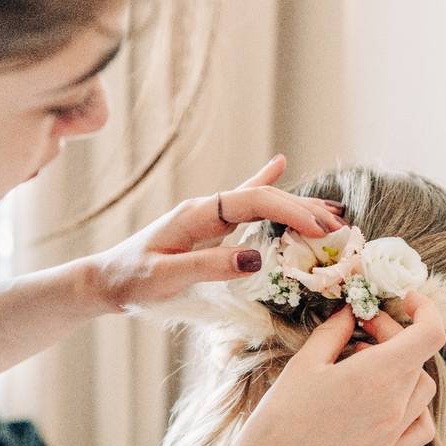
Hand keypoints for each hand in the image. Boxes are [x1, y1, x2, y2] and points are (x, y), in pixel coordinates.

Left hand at [85, 154, 347, 312]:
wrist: (105, 281)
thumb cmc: (131, 281)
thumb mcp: (167, 278)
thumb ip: (210, 266)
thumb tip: (256, 256)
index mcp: (197, 214)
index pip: (253, 202)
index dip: (289, 211)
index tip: (319, 229)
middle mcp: (207, 208)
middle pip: (265, 199)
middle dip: (304, 211)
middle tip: (339, 229)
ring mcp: (209, 214)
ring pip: (261, 201)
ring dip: (296, 206)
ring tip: (332, 213)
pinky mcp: (210, 226)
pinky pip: (246, 203)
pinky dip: (266, 184)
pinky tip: (280, 164)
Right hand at [213, 290, 443, 445]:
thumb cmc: (280, 417)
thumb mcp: (305, 363)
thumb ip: (335, 331)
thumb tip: (352, 310)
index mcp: (377, 375)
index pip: (429, 334)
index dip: (424, 309)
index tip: (404, 299)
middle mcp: (394, 405)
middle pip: (417, 357)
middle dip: (392, 333)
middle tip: (358, 328)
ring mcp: (394, 434)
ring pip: (422, 387)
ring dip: (402, 367)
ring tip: (363, 362)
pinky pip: (421, 425)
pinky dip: (414, 405)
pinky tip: (385, 399)